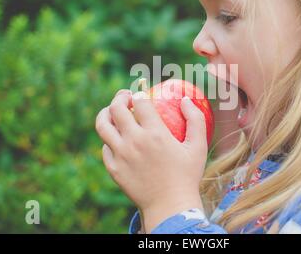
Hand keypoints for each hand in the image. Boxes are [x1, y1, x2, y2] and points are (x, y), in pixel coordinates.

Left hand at [95, 89, 207, 231]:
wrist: (170, 207)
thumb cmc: (187, 176)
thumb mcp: (198, 146)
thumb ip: (195, 119)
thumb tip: (186, 99)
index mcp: (155, 133)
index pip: (140, 101)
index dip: (139, 93)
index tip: (141, 94)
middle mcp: (134, 141)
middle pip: (116, 108)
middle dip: (120, 97)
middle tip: (125, 97)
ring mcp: (120, 155)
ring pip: (102, 125)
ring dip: (105, 113)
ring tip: (111, 112)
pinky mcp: (113, 169)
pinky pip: (105, 148)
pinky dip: (109, 140)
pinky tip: (117, 140)